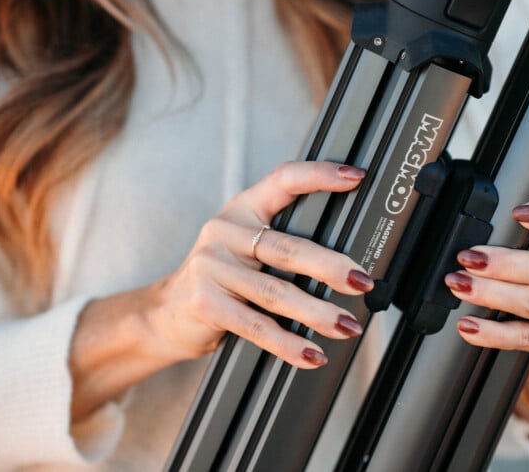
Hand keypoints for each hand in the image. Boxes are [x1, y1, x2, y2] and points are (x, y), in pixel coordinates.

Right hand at [147, 161, 374, 368]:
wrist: (166, 312)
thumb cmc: (223, 277)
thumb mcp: (247, 247)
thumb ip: (284, 244)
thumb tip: (349, 265)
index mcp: (244, 209)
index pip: (284, 180)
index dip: (320, 175)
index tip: (356, 176)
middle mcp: (226, 231)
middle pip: (289, 248)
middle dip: (332, 267)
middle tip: (362, 282)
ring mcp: (212, 266)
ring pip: (277, 292)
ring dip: (318, 313)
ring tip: (348, 326)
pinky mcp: (205, 302)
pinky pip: (257, 326)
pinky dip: (289, 344)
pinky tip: (313, 354)